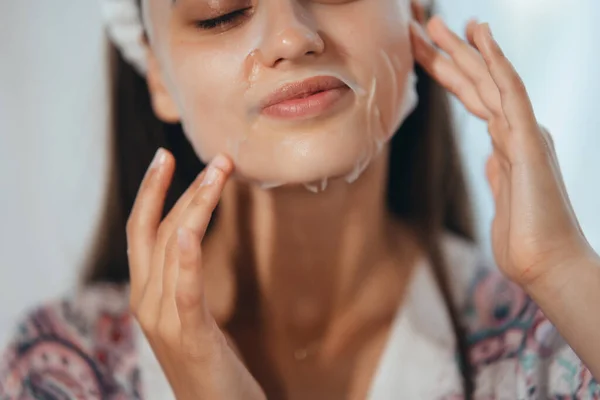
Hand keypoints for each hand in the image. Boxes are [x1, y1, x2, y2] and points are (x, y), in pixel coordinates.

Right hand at [126, 149, 264, 399]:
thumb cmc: (208, 361)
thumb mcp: (190, 313)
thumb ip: (182, 279)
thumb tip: (188, 240)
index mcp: (145, 294)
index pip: (143, 231)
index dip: (151, 191)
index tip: (165, 156)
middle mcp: (146, 302)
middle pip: (159, 232)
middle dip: (184, 189)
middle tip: (216, 158)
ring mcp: (164, 320)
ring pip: (175, 250)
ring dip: (197, 207)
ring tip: (219, 173)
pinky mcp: (190, 336)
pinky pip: (185, 290)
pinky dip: (188, 259)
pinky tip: (194, 231)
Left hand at [410, 17, 597, 288]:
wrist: (546, 267)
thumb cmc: (524, 241)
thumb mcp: (503, 200)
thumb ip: (499, 173)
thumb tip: (492, 157)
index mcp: (507, 145)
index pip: (471, 100)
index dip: (447, 74)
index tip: (422, 54)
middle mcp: (517, 132)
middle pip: (475, 84)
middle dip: (447, 54)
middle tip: (421, 24)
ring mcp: (524, 134)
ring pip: (489, 81)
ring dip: (464, 50)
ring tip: (440, 22)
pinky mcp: (530, 142)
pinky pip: (511, 93)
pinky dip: (497, 63)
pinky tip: (482, 38)